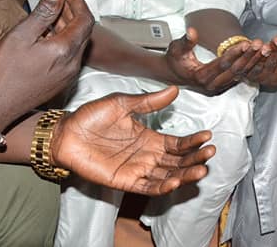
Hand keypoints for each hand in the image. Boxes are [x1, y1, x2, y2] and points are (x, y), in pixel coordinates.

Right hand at [0, 0, 92, 123]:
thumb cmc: (5, 70)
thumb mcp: (22, 34)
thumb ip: (44, 11)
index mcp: (65, 50)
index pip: (85, 19)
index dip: (78, 1)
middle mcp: (72, 64)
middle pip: (83, 31)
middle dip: (73, 12)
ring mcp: (67, 76)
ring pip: (76, 44)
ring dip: (67, 26)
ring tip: (50, 14)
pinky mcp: (60, 83)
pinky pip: (69, 56)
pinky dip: (62, 41)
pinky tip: (45, 37)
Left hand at [50, 86, 215, 195]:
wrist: (67, 132)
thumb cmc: (91, 117)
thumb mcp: (122, 103)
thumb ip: (148, 101)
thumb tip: (174, 89)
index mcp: (148, 137)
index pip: (177, 143)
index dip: (193, 141)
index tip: (207, 136)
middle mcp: (146, 155)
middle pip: (178, 161)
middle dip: (195, 158)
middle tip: (210, 153)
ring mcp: (137, 169)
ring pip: (168, 176)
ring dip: (185, 174)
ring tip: (200, 169)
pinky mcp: (125, 181)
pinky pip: (148, 187)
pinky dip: (163, 187)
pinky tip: (175, 180)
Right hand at [164, 28, 264, 94]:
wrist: (171, 74)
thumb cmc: (174, 59)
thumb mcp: (176, 48)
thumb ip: (186, 41)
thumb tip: (192, 32)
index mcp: (200, 76)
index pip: (222, 64)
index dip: (234, 53)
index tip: (246, 43)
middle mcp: (210, 85)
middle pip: (234, 70)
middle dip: (248, 57)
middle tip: (259, 45)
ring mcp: (216, 88)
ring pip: (238, 75)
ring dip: (251, 63)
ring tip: (262, 50)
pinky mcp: (220, 88)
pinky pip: (237, 77)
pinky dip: (247, 67)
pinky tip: (257, 58)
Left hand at [246, 30, 276, 88]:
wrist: (246, 57)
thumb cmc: (272, 53)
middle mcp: (269, 81)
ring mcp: (253, 77)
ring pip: (260, 65)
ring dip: (266, 52)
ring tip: (272, 40)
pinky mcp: (238, 70)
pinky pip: (242, 63)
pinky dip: (246, 52)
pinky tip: (250, 43)